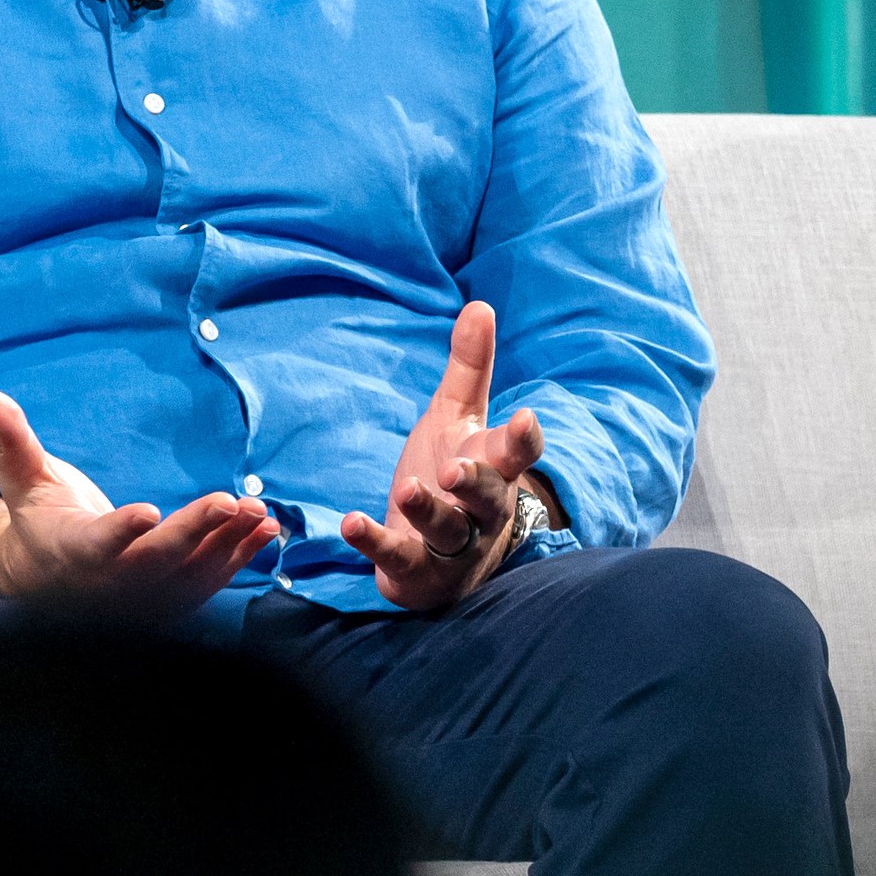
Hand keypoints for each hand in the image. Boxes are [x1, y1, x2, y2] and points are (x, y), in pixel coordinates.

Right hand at [0, 388, 278, 610]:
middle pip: (155, 562)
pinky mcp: (169, 601)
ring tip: (257, 511)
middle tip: (230, 500)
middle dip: (194, 532)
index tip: (147, 511)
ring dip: (228, 544)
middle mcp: (108, 582)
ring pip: (189, 575)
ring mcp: (141, 598)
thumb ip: (11, 439)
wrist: (48, 580)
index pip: (96, 544)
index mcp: (71, 551)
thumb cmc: (38, 519)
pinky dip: (240, 558)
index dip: (120, 532)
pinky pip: (209, 582)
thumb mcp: (22, 479)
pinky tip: (267, 529)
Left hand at [343, 302, 546, 612]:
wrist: (445, 560)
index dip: (524, 440)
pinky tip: (350, 523)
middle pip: (490, 499)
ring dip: (429, 510)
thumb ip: (470, 368)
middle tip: (455, 468)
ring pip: (449, 531)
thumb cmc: (454, 476)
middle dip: (476, 483)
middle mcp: (483, 512)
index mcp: (496, 469)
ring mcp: (453, 545)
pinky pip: (399, 557)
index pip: (518, 455)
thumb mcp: (458, 419)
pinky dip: (374, 542)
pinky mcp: (416, 570)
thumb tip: (479, 305)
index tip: (525, 418)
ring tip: (407, 490)